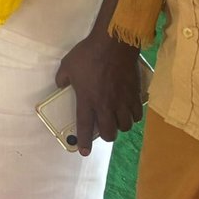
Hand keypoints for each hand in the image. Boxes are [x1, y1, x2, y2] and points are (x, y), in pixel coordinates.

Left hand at [55, 32, 144, 155]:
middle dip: (105, 136)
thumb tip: (60, 85)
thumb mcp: (67, 65)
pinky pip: (137, 115)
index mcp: (87, 100)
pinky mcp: (135, 96)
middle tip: (102, 130)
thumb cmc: (88, 55)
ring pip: (125, 127)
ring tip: (115, 120)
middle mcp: (106, 105)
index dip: (84, 141)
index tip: (84, 152)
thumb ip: (62, 78)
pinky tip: (129, 112)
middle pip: (108, 133)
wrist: (113, 45)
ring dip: (119, 126)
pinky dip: (133, 117)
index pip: (84, 126)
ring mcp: (122, 102)